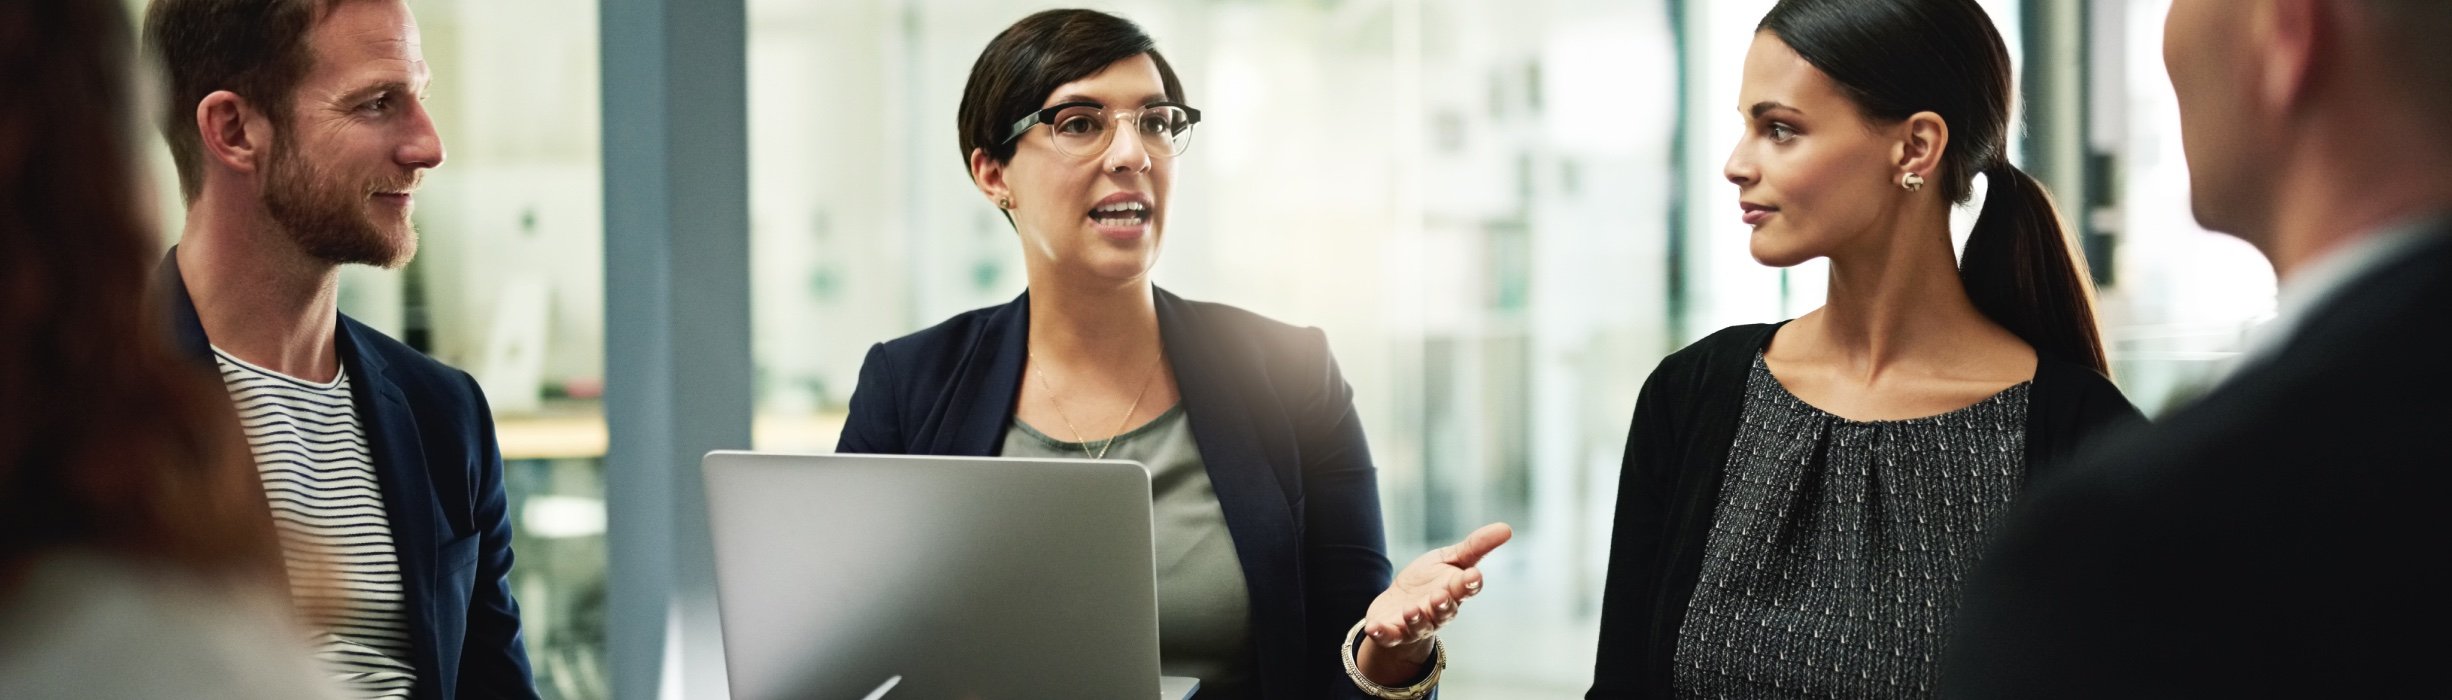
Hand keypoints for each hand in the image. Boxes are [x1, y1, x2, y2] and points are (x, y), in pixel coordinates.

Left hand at [1359, 523, 1512, 664]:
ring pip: (1419, 625)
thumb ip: (1476, 546)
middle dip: (1443, 604)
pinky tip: (1374, 628)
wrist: (1401, 606)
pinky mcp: (1393, 632)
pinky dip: (1383, 633)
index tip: (1473, 577)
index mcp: (1454, 591)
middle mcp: (1437, 611)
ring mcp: (1415, 624)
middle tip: (1441, 596)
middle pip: (1444, 610)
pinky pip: (1388, 635)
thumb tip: (1506, 528)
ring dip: (1416, 619)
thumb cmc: (1431, 581)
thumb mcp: (1451, 559)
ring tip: (1411, 611)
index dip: (1470, 584)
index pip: (1466, 589)